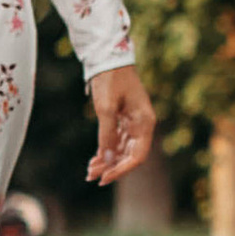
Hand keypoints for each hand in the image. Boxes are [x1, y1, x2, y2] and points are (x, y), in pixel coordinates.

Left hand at [85, 62, 156, 187]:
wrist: (108, 58)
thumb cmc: (110, 80)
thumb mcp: (106, 108)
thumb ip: (107, 135)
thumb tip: (107, 160)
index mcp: (144, 123)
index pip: (137, 156)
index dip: (122, 169)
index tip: (105, 178)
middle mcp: (141, 125)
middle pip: (130, 156)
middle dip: (112, 168)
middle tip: (93, 176)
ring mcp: (132, 123)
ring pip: (122, 151)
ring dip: (107, 162)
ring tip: (90, 171)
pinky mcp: (122, 120)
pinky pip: (116, 142)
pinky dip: (106, 152)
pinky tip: (93, 161)